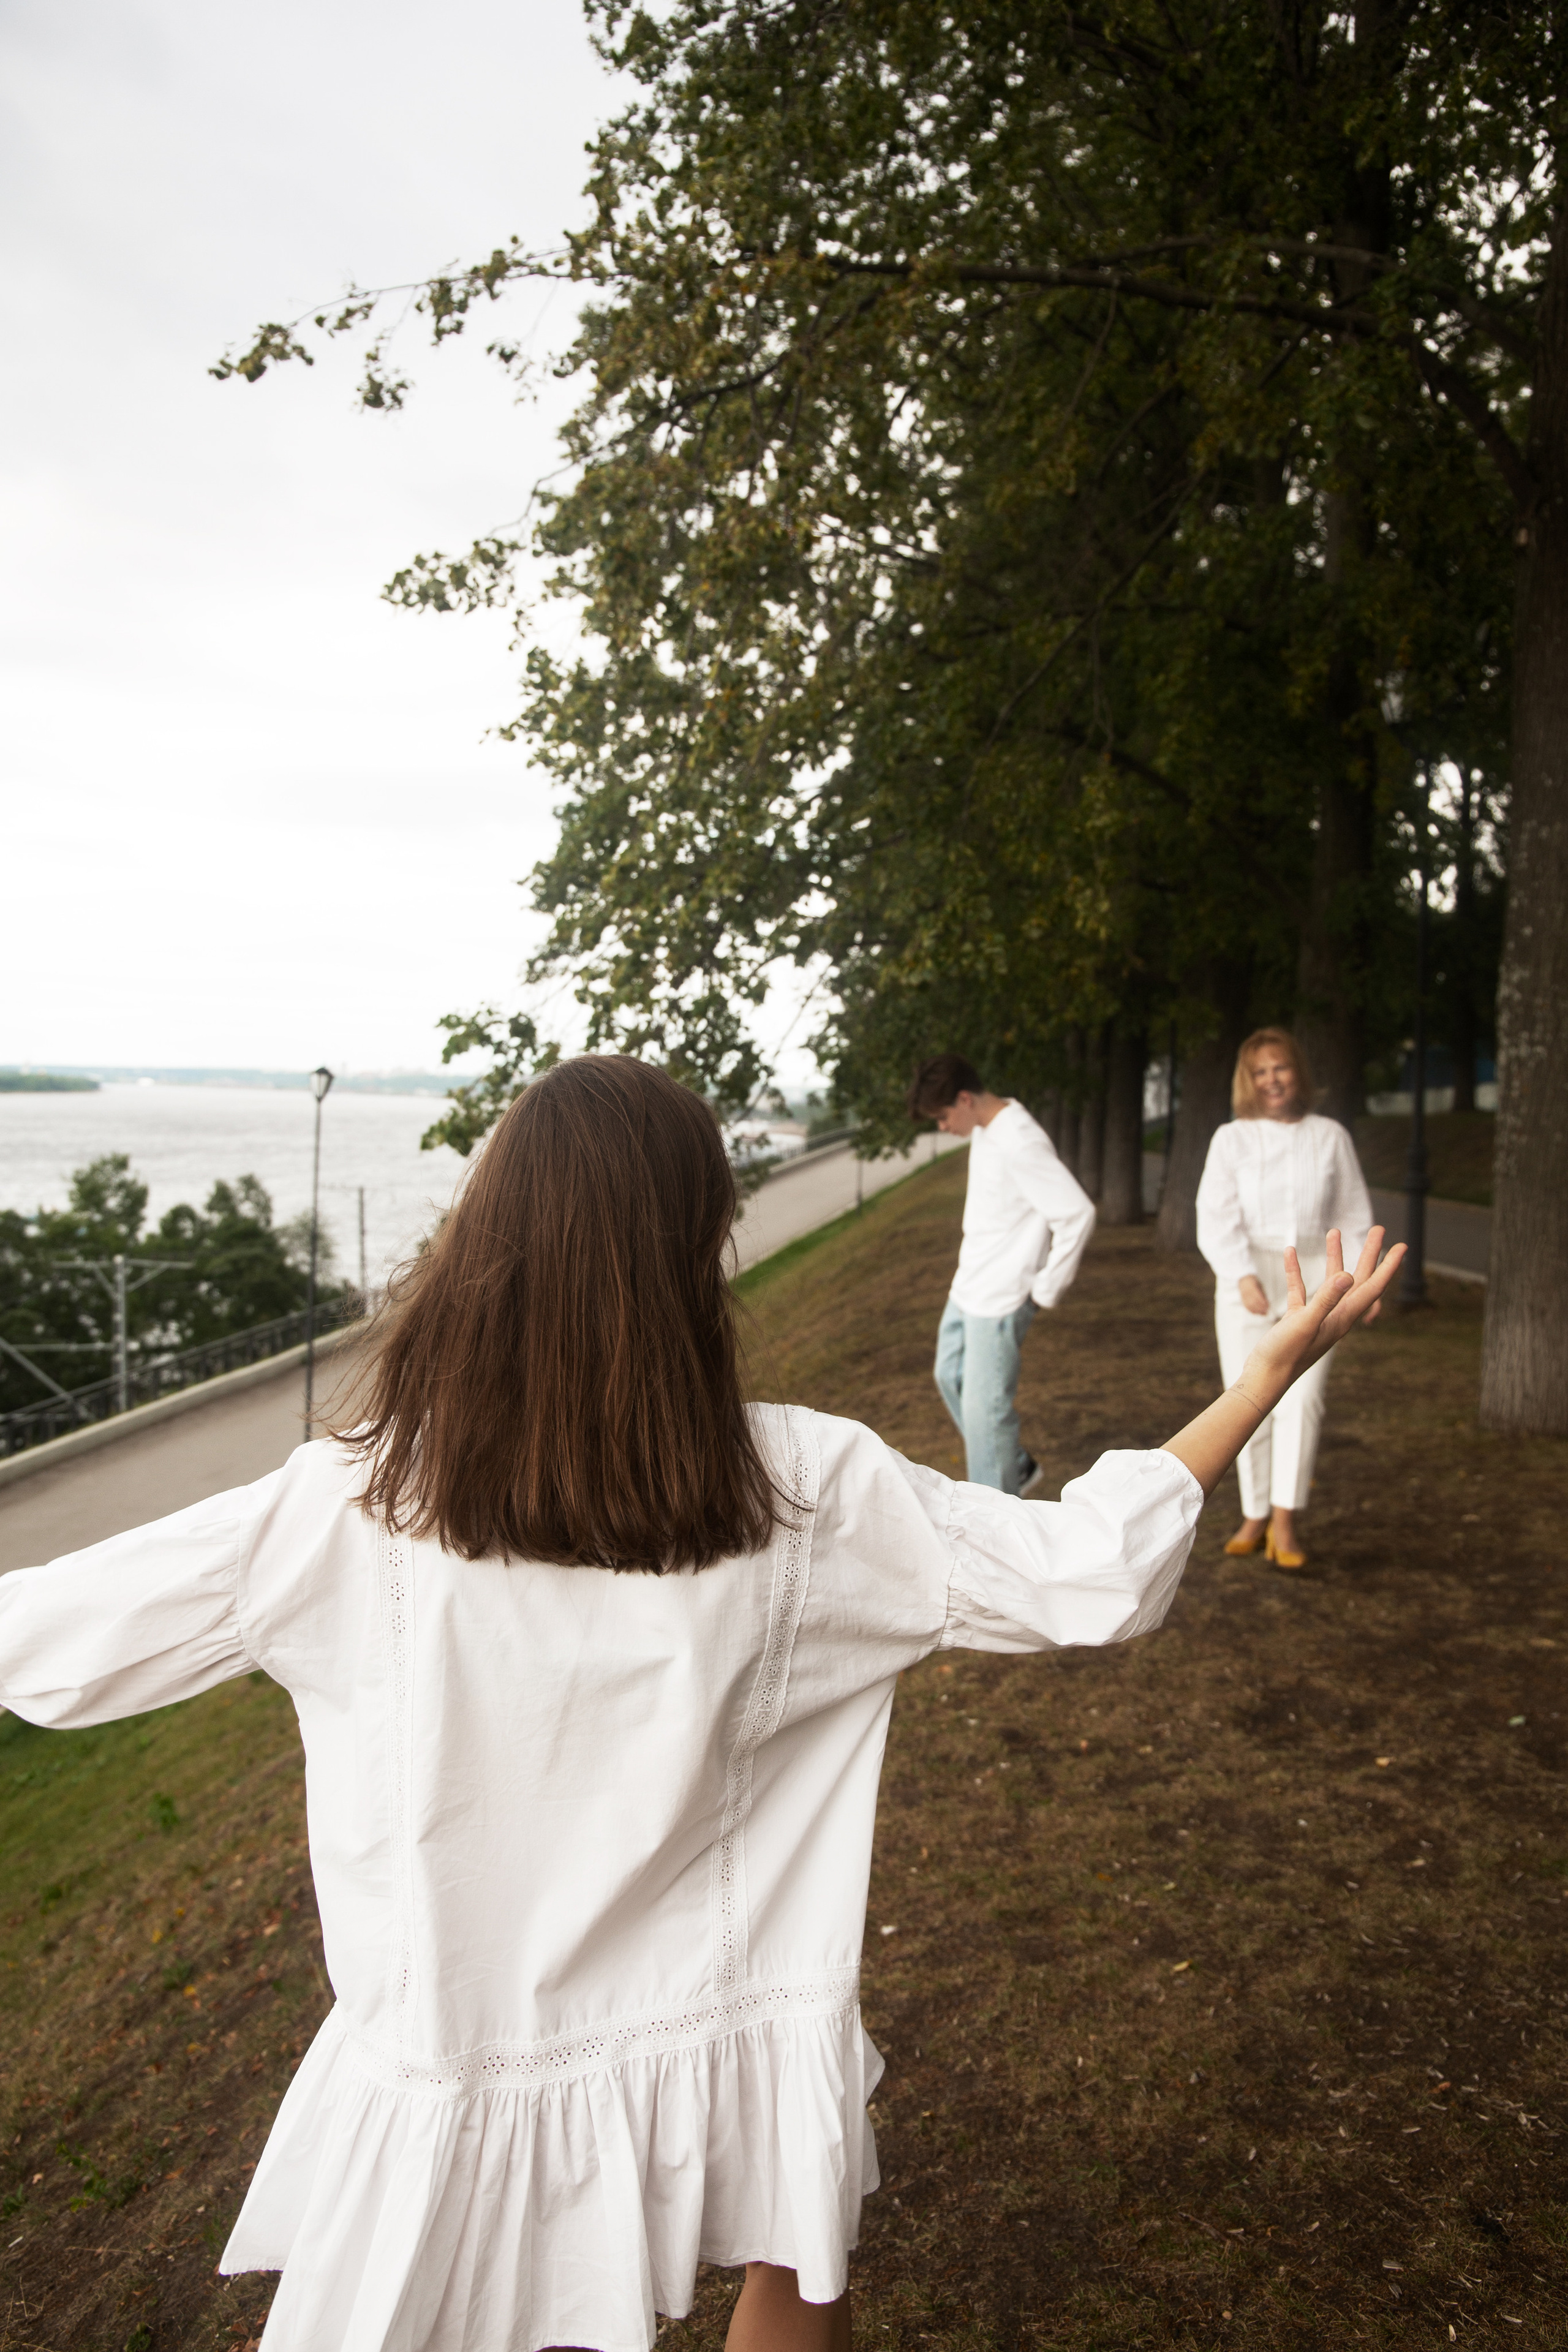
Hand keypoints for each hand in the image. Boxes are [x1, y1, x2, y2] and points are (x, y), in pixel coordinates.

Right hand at [1238, 1228, 1404, 1414]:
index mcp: (1343, 1318)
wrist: (1264, 1379)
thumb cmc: (1285, 1355)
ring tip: (1333, 1232)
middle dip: (1368, 1254)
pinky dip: (1297, 1270)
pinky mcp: (1297, 1318)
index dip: (1388, 1266)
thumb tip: (1348, 1274)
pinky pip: (1300, 1289)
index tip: (1402, 1245)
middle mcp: (1335, 1316)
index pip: (1372, 1287)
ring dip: (1334, 1256)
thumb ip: (1326, 1299)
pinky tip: (1290, 1253)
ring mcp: (1317, 1317)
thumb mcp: (1306, 1323)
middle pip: (1358, 1279)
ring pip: (1331, 1281)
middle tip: (1377, 1229)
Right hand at [1238, 1274, 1269, 1317]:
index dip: (1263, 1303)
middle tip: (1266, 1311)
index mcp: (1252, 1287)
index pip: (1258, 1297)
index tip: (1268, 1306)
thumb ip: (1262, 1293)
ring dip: (1257, 1310)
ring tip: (1262, 1313)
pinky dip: (1251, 1310)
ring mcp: (1244, 1296)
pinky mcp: (1242, 1300)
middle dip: (1260, 1308)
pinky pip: (1246, 1306)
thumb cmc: (1254, 1282)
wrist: (1244, 1280)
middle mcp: (1247, 1292)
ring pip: (1250, 1305)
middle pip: (1253, 1302)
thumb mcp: (1260, 1285)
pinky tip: (1256, 1312)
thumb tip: (1266, 1302)